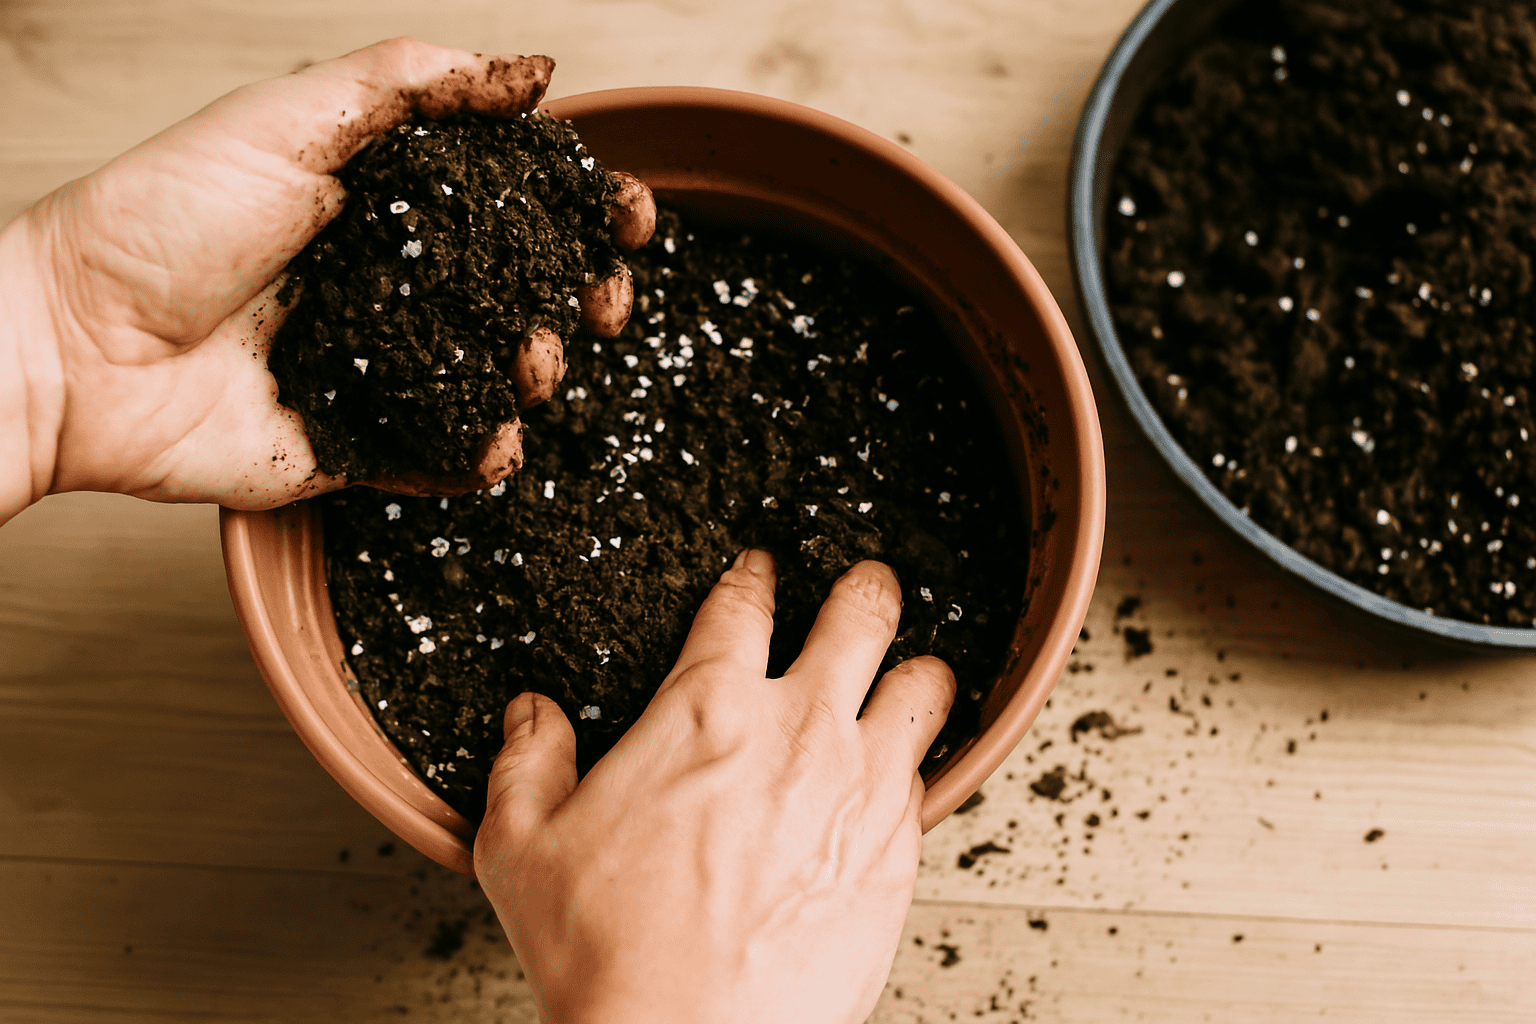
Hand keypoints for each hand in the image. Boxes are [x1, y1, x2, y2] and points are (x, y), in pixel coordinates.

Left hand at [0, 37, 654, 524]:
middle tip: (604, 302)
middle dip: (583, 294)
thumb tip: (533, 72)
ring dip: (539, 371)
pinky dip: (482, 457)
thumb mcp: (289, 120)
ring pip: (496, 376)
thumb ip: (411, 85)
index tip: (628, 216)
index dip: (579, 206)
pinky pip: (441, 460)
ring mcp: (380, 368)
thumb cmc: (161, 219)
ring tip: (530, 362)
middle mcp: (393, 284)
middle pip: (524, 290)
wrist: (72, 346)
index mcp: (386, 203)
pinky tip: (495, 443)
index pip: (510, 201)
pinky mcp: (355, 446)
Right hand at [474, 553, 955, 1023]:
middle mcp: (799, 730)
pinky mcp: (897, 852)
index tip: (759, 570)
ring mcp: (860, 788)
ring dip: (913, 670)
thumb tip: (530, 716)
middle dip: (863, 588)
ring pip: (922, 686)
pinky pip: (930, 776)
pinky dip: (919, 761)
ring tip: (908, 669)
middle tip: (862, 585)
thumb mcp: (523, 847)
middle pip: (860, 615)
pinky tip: (904, 771)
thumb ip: (527, 762)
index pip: (743, 605)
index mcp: (707, 709)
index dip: (754, 574)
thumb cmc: (609, 953)